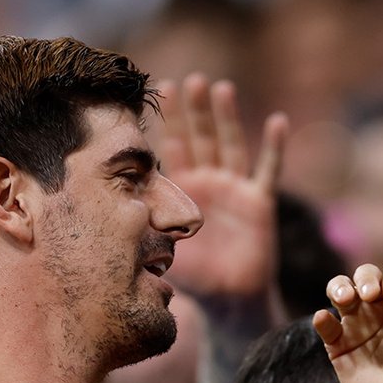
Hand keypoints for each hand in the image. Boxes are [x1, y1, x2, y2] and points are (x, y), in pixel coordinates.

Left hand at [159, 73, 287, 302]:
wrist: (228, 300)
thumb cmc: (194, 277)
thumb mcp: (159, 244)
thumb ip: (140, 220)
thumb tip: (104, 201)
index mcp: (182, 190)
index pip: (174, 147)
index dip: (169, 121)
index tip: (160, 89)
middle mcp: (208, 183)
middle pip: (202, 138)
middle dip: (196, 111)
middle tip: (190, 81)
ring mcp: (235, 190)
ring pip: (231, 145)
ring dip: (227, 117)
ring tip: (221, 89)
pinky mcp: (259, 203)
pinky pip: (268, 171)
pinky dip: (274, 147)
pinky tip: (278, 122)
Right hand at [315, 262, 382, 382]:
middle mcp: (381, 310)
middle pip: (367, 275)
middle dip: (366, 277)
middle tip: (371, 295)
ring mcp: (358, 326)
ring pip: (341, 290)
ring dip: (339, 286)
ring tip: (346, 298)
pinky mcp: (339, 346)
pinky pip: (326, 325)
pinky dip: (322, 318)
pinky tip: (325, 319)